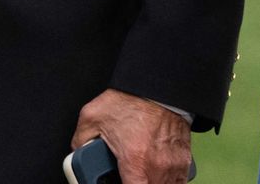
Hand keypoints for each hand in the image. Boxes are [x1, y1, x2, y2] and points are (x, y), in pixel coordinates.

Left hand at [70, 89, 190, 183]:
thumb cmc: (130, 100)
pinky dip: (166, 181)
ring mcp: (173, 164)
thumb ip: (80, 140)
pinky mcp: (183, 159)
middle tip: (126, 175)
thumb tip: (76, 153)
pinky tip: (155, 175)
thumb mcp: (93, 116)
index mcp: (135, 161)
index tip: (117, 182)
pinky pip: (177, 181)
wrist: (157, 86)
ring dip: (151, 183)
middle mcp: (157, 167)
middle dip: (135, 183)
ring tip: (139, 174)